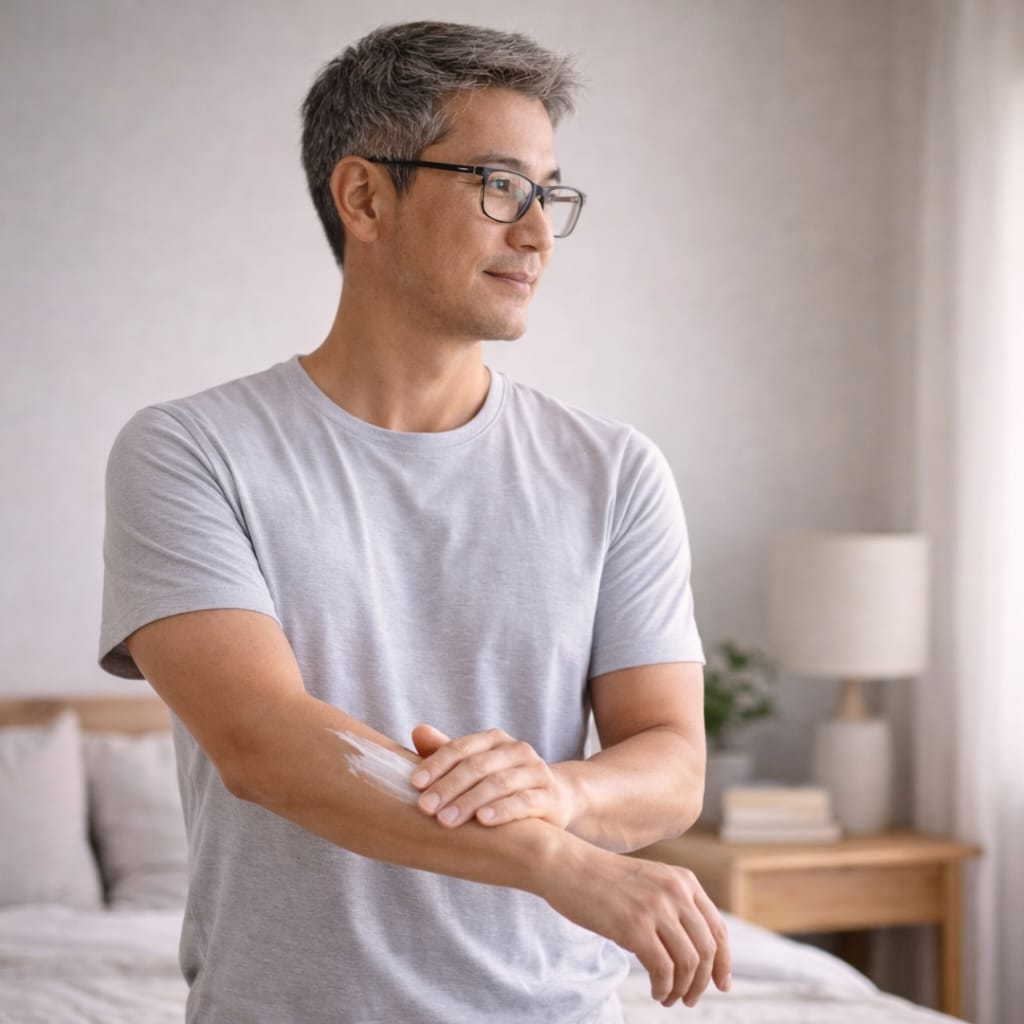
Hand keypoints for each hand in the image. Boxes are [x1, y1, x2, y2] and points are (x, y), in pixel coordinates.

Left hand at [410, 724, 574, 829]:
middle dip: (448, 787)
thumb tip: (417, 731)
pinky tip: (483, 820)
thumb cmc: (503, 784)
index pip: (461, 747)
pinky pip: (525, 801)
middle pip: (477, 765)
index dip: (436, 763)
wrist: (555, 799)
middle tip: (425, 807)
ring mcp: (536, 772)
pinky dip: (503, 810)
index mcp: (495, 740)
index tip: (413, 784)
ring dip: (469, 801)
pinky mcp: (550, 797)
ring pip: (499, 783)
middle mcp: (517, 750)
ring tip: (446, 820)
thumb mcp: (475, 768)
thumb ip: (446, 752)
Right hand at [540, 843, 731, 1007]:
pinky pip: (664, 970)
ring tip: (669, 998)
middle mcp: (675, 892)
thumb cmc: (601, 878)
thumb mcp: (648, 882)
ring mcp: (655, 908)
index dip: (723, 962)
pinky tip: (655, 991)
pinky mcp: (634, 926)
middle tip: (689, 999)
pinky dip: (664, 988)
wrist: (565, 864)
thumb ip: (672, 905)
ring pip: (690, 963)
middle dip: (703, 982)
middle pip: (708, 949)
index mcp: (683, 880)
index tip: (721, 984)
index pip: (718, 929)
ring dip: (683, 989)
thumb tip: (694, 949)